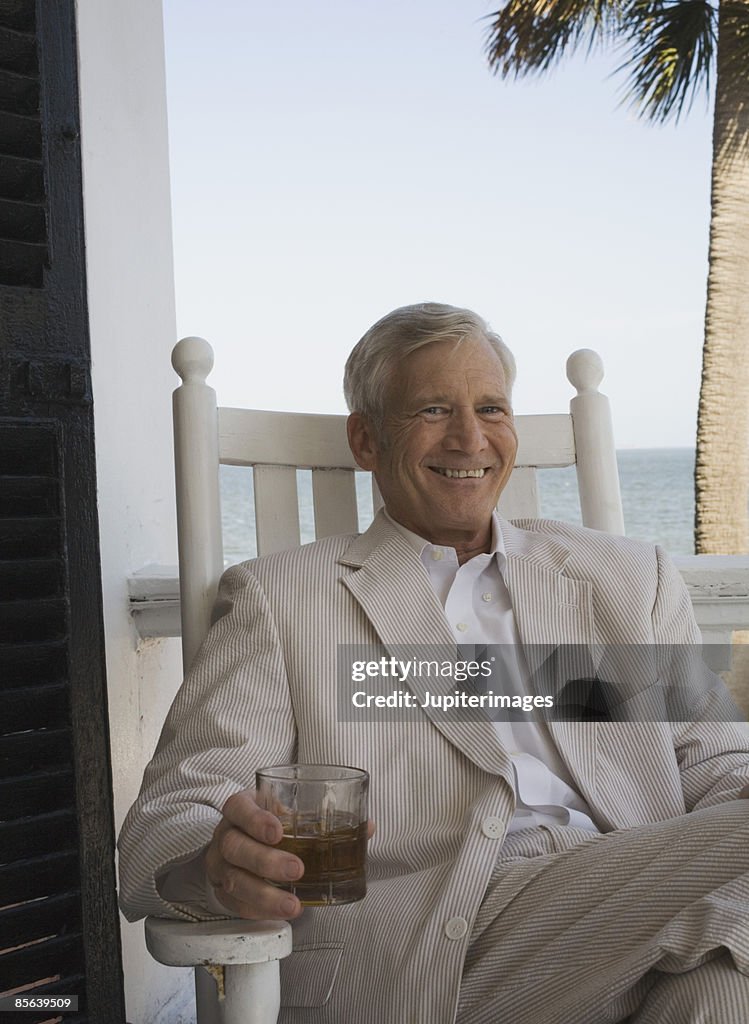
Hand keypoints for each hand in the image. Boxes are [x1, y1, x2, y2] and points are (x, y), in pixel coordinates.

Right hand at [205, 789, 304, 919]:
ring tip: (292, 903)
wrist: (241, 841)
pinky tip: (279, 912)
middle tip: (296, 869)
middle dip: (265, 862)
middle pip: (234, 847)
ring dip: (265, 896)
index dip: (255, 820)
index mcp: (239, 808)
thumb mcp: (283, 809)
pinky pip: (235, 904)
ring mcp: (219, 864)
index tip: (278, 832)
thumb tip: (363, 826)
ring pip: (233, 880)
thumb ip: (311, 816)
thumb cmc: (267, 822)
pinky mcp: (221, 890)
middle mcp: (224, 835)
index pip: (239, 808)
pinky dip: (259, 911)